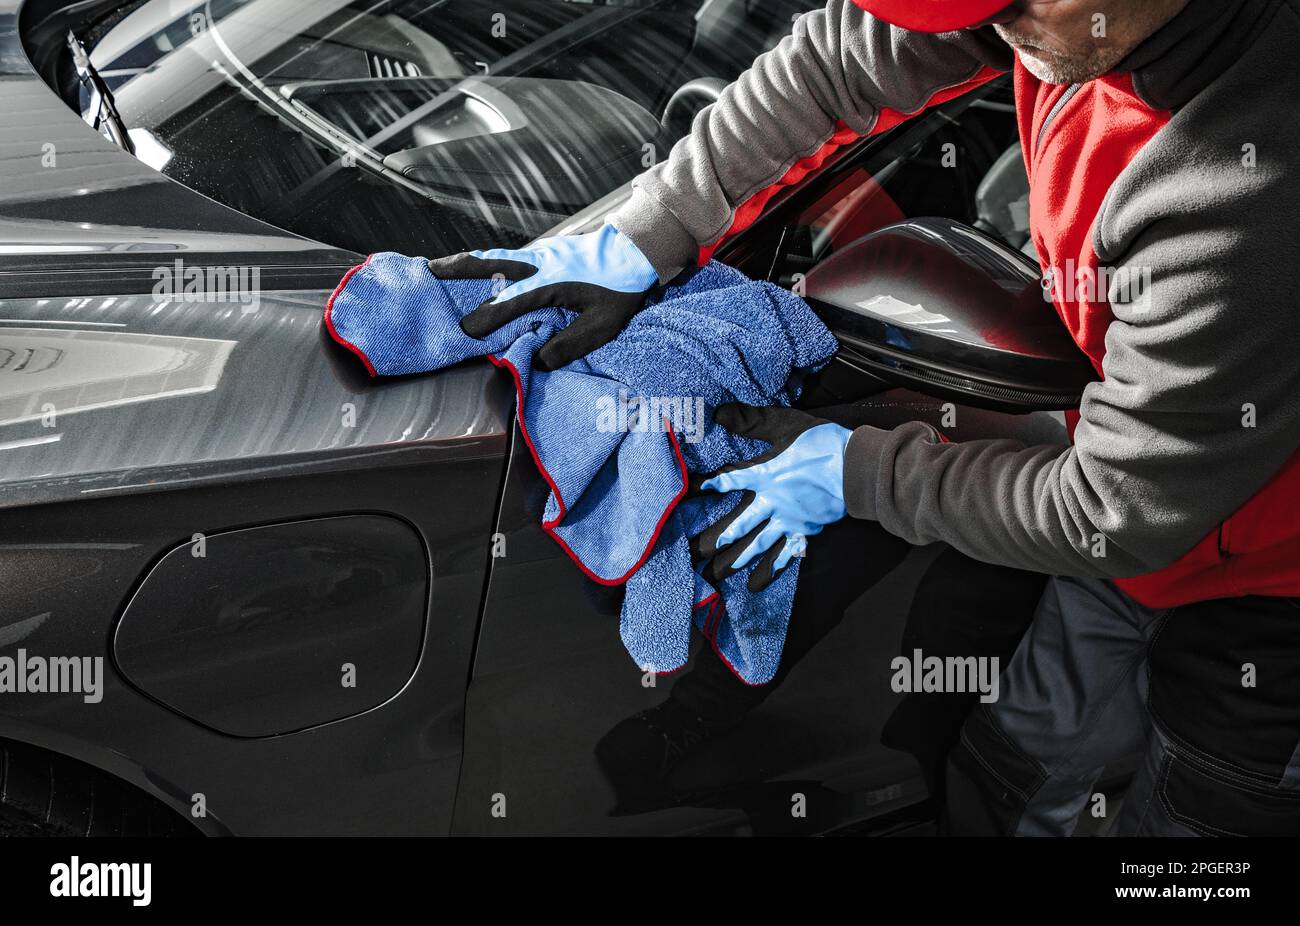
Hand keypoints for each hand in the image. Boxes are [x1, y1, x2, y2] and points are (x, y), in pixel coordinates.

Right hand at [428, 222, 658, 370]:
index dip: (485, 316)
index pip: (508, 302)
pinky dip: (487, 261)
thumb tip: (538, 363)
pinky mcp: (546, 251)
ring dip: (468, 262)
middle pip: (489, 264)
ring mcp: (541, 253)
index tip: (464, 330)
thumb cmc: (622, 289)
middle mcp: (538, 264)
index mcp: (550, 283)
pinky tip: (480, 269)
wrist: (637, 249)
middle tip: (427, 271)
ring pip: (496, 257)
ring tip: (440, 267)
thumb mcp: (602, 325)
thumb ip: (569, 345)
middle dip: (457, 269)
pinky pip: (508, 256)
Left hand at [693, 404, 850, 591]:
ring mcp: (789, 520)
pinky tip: (757, 584)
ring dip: (737, 560)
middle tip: (693, 555)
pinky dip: (771, 569)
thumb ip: (752, 421)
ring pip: (758, 544)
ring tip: (718, 573)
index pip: (728, 481)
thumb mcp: (785, 425)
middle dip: (715, 540)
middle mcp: (773, 502)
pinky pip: (785, 554)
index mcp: (765, 475)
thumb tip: (720, 412)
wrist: (857, 468)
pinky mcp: (806, 531)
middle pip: (738, 525)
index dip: (707, 486)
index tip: (688, 494)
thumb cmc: (822, 444)